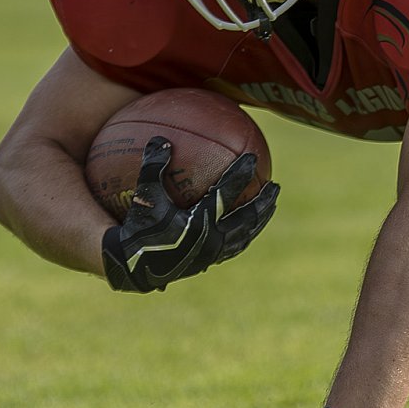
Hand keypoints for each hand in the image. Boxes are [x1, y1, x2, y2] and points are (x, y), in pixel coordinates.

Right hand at [100, 137, 278, 292]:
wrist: (132, 268)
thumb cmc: (137, 229)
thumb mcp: (144, 197)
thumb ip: (152, 168)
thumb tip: (161, 139)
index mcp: (199, 223)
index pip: (227, 194)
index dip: (241, 174)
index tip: (252, 158)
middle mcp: (212, 240)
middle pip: (247, 218)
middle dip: (264, 201)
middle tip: (276, 186)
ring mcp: (213, 254)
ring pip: (245, 235)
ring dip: (260, 219)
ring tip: (271, 205)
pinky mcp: (210, 262)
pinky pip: (235, 246)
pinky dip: (245, 233)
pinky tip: (249, 225)